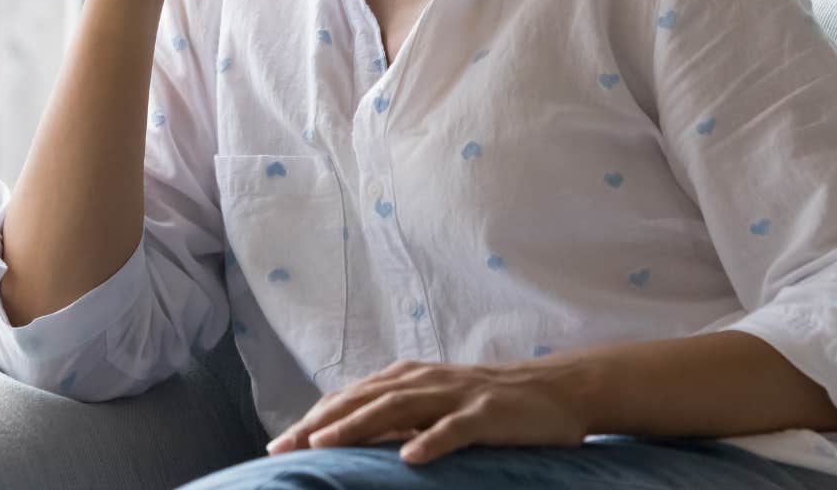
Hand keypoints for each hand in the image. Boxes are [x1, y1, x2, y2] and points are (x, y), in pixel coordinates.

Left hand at [264, 358, 594, 465]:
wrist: (556, 390)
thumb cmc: (492, 403)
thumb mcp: (438, 405)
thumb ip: (399, 417)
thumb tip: (353, 440)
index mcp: (410, 378)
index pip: (352, 397)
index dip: (314, 418)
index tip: (280, 444)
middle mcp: (426, 380)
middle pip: (363, 400)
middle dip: (320, 423)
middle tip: (284, 447)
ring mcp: (455, 395)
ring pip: (397, 408)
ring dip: (358, 426)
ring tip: (325, 446)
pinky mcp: (486, 414)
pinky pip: (454, 429)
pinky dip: (430, 441)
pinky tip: (409, 458)